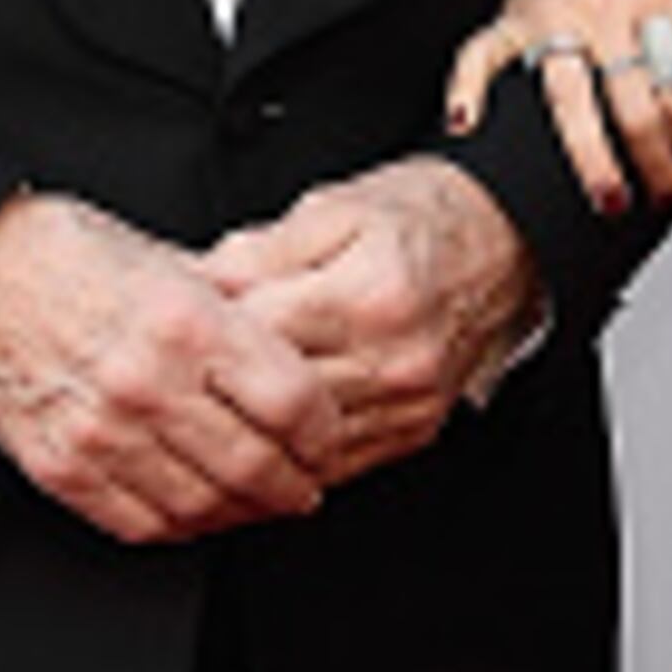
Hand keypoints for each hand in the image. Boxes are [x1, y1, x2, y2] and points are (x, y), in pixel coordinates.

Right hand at [0, 190, 334, 541]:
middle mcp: (146, 381)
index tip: (326, 437)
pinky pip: (142, 523)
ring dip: (243, 513)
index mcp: (186, 322)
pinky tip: (198, 510)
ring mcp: (100, 432)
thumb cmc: (75, 260)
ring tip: (258, 502)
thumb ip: (237, 319)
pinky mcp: (62, 467)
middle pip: (255, 464)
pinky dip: (182, 526)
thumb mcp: (173, 264)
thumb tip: (303, 364)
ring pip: (203, 505)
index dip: (323, 431)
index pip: (291, 402)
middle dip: (295, 485)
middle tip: (305, 485)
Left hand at [209, 160, 538, 479]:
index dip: (204, 336)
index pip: (258, 337)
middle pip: (274, 398)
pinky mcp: (415, 430)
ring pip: (302, 443)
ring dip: (252, 431)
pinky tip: (263, 436)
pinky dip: (294, 453)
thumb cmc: (418, 219)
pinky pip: (338, 462)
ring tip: (209, 412)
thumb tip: (195, 283)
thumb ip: (257, 251)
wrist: (501, 242)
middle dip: (219, 388)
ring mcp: (408, 403)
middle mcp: (393, 358)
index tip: (170, 331)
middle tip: (179, 376)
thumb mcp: (332, 210)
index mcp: (368, 296)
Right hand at [444, 0, 671, 216]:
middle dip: (656, 163)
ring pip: (569, 98)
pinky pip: (479, 55)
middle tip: (664, 196)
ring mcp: (551, 15)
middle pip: (634, 104)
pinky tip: (466, 123)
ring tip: (608, 199)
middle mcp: (604, 7)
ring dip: (591, 158)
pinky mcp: (509, 17)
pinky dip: (466, 88)